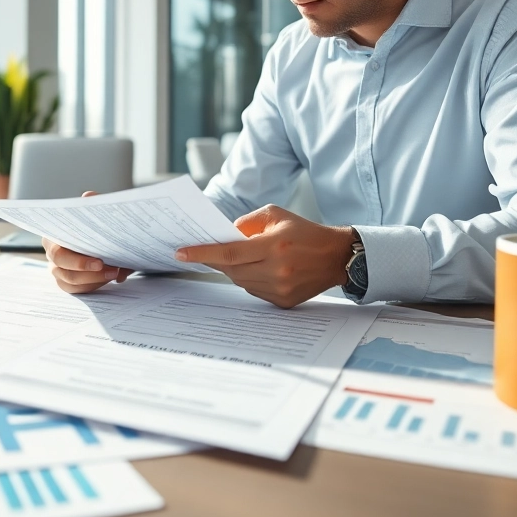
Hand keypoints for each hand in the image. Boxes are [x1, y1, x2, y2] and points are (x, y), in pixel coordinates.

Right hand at [44, 191, 132, 293]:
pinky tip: (113, 277)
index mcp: (53, 236)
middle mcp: (52, 255)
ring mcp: (58, 270)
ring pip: (71, 282)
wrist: (101, 232)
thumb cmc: (93, 222)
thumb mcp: (94, 212)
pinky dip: (96, 285)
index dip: (78, 261)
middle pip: (64, 271)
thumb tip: (88, 196)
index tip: (100, 261)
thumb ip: (91, 204)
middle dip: (90, 273)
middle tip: (114, 270)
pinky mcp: (68, 282)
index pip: (58, 253)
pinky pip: (79, 290)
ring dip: (96, 280)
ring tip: (117, 272)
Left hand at [175, 205, 353, 308]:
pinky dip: (250, 279)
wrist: (336, 256)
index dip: (202, 253)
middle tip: (204, 253)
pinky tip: (259, 269)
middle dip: (216, 261)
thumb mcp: (275, 215)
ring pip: (241, 281)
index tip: (181, 253)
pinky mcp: (283, 302)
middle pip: (231, 269)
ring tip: (240, 258)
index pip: (229, 252)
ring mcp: (280, 289)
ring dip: (233, 270)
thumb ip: (246, 223)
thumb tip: (223, 237)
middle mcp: (277, 270)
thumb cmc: (304, 232)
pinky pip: (254, 291)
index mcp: (273, 246)